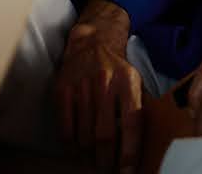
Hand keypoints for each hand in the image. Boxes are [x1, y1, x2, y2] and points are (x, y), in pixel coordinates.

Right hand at [53, 0, 141, 170]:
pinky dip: (70, 145)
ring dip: (89, 155)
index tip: (128, 170)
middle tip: (108, 169)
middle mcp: (106, 82)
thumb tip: (138, 146)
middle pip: (105, 134)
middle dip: (107, 159)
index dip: (129, 151)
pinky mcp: (62, 88)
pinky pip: (65, 126)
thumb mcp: (134, 81)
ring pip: (84, 134)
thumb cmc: (117, 68)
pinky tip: (76, 150)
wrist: (91, 40)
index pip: (131, 123)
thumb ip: (136, 107)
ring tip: (93, 162)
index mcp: (128, 81)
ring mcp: (82, 85)